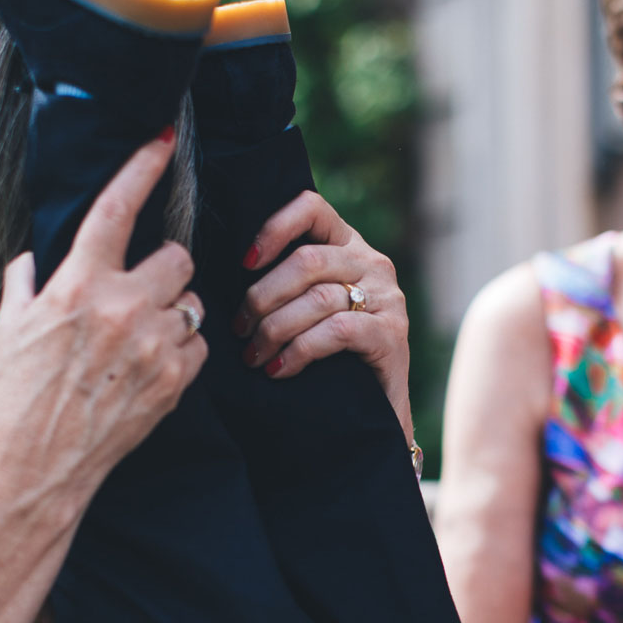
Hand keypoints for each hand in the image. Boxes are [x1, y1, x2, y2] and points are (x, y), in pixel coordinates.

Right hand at [0, 135, 207, 516]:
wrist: (37, 467)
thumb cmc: (16, 395)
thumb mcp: (9, 327)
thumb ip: (27, 280)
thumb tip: (37, 255)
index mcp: (77, 284)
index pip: (116, 208)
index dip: (142, 166)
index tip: (162, 138)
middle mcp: (121, 307)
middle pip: (177, 255)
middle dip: (166, 266)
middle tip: (144, 288)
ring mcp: (152, 346)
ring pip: (192, 301)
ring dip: (175, 310)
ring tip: (143, 335)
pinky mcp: (173, 382)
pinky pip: (198, 345)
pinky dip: (182, 350)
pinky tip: (152, 365)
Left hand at [233, 190, 412, 435]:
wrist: (376, 413)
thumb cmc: (332, 357)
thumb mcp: (309, 308)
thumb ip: (288, 283)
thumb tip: (231, 272)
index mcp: (349, 247)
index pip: (312, 210)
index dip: (274, 227)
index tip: (244, 264)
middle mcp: (373, 264)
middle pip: (307, 260)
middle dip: (263, 296)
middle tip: (240, 330)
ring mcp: (387, 299)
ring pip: (318, 297)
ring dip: (275, 328)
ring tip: (254, 355)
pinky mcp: (391, 336)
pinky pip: (337, 331)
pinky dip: (300, 350)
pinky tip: (280, 369)